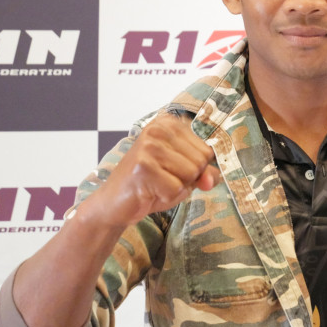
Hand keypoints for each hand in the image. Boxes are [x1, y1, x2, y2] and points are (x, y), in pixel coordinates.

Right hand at [86, 113, 219, 227]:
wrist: (114, 203)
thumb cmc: (151, 185)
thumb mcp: (183, 175)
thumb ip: (204, 173)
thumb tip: (212, 178)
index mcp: (169, 123)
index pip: (208, 149)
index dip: (197, 168)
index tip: (173, 169)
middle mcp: (159, 129)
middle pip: (201, 161)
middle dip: (188, 178)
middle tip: (163, 179)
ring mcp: (150, 146)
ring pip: (191, 173)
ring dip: (177, 187)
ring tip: (157, 184)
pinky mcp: (144, 166)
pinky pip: (176, 188)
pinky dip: (167, 196)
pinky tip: (150, 191)